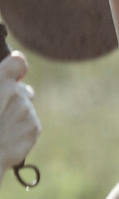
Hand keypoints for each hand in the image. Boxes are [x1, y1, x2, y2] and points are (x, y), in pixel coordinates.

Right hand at [0, 53, 36, 174]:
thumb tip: (3, 81)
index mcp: (0, 79)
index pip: (18, 63)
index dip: (16, 66)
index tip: (14, 71)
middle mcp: (18, 92)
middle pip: (22, 89)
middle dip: (13, 97)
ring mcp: (28, 111)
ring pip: (26, 108)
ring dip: (15, 113)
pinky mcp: (35, 128)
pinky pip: (29, 123)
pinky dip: (20, 128)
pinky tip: (4, 136)